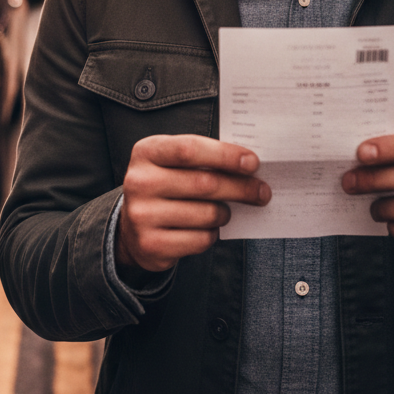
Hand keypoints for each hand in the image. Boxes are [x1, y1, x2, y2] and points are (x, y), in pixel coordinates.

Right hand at [116, 134, 269, 274]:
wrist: (131, 226)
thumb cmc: (165, 185)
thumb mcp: (172, 162)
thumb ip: (202, 158)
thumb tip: (249, 166)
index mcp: (146, 152)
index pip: (190, 149)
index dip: (225, 155)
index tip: (253, 162)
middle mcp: (139, 182)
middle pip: (205, 183)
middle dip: (241, 188)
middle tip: (262, 191)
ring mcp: (142, 215)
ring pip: (207, 214)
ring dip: (225, 213)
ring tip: (223, 211)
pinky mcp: (151, 244)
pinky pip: (201, 239)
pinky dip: (212, 234)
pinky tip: (205, 228)